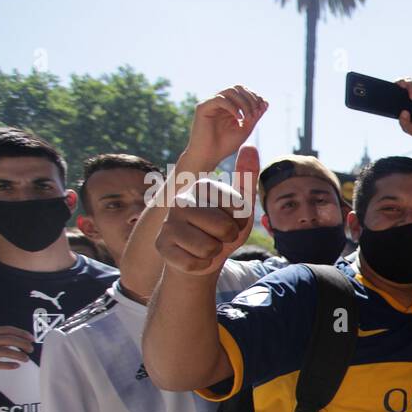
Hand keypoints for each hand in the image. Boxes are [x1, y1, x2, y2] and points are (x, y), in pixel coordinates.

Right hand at [0, 325, 33, 368]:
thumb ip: (0, 338)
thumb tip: (22, 340)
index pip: (7, 330)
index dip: (22, 333)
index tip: (32, 338)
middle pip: (8, 339)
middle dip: (23, 344)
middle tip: (31, 349)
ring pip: (5, 351)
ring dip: (19, 355)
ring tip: (26, 359)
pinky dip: (8, 365)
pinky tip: (16, 366)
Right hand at [155, 145, 258, 276]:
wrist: (200, 257)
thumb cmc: (223, 230)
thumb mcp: (241, 206)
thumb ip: (247, 178)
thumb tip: (250, 146)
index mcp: (203, 186)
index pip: (239, 210)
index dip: (241, 223)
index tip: (230, 221)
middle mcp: (181, 200)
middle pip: (225, 230)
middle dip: (228, 239)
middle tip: (217, 236)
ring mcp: (168, 222)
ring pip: (209, 248)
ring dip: (213, 253)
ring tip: (205, 246)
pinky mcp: (161, 245)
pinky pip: (194, 263)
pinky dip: (200, 265)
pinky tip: (192, 257)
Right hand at [182, 85, 267, 174]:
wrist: (208, 156)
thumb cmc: (225, 145)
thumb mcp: (245, 129)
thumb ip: (255, 116)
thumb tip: (266, 102)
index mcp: (229, 106)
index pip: (243, 92)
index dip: (255, 97)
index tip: (262, 109)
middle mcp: (219, 103)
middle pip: (237, 88)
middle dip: (250, 98)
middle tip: (255, 113)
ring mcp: (211, 104)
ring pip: (230, 91)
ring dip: (244, 103)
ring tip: (247, 118)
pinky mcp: (202, 107)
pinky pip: (220, 99)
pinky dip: (233, 107)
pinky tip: (239, 119)